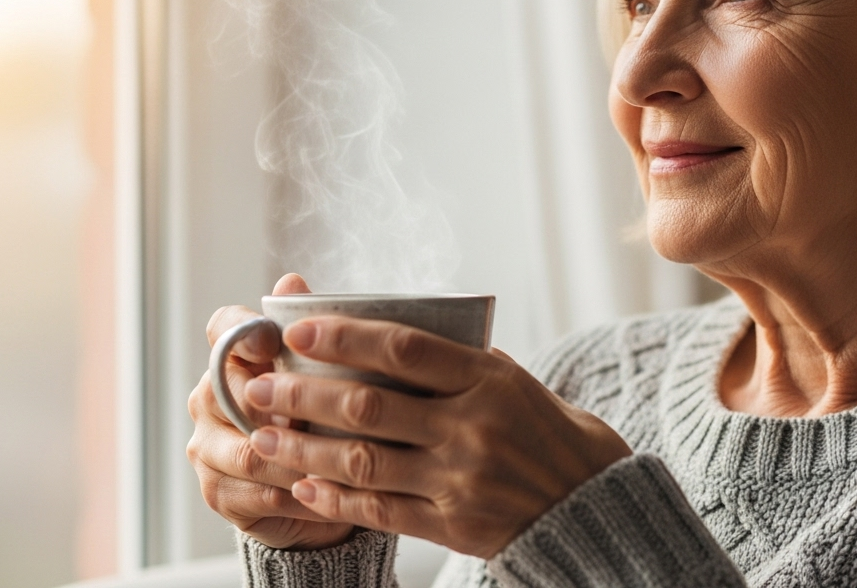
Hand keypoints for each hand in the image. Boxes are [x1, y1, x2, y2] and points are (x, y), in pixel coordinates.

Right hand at [186, 274, 354, 549]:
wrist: (314, 488)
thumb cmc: (320, 418)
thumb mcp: (325, 374)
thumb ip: (308, 330)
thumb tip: (291, 280)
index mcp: (230, 360)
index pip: (221, 330)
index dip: (243, 332)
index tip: (274, 341)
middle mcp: (207, 400)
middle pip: (228, 394)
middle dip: (277, 406)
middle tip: (322, 414)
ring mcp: (207, 447)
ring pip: (247, 451)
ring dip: (294, 457)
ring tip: (336, 460)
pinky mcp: (217, 492)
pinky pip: (257, 493)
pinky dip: (297, 494)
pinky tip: (327, 492)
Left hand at [239, 318, 631, 557]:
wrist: (597, 507)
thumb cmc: (551, 434)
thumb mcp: (517, 382)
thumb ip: (458, 364)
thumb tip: (386, 337)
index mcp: (489, 379)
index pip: (404, 348)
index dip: (345, 336)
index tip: (297, 329)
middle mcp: (473, 427)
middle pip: (369, 405)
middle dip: (303, 395)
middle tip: (259, 386)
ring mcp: (462, 480)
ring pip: (364, 461)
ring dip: (304, 448)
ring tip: (262, 437)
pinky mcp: (455, 526)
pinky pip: (381, 510)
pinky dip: (335, 499)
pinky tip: (301, 485)